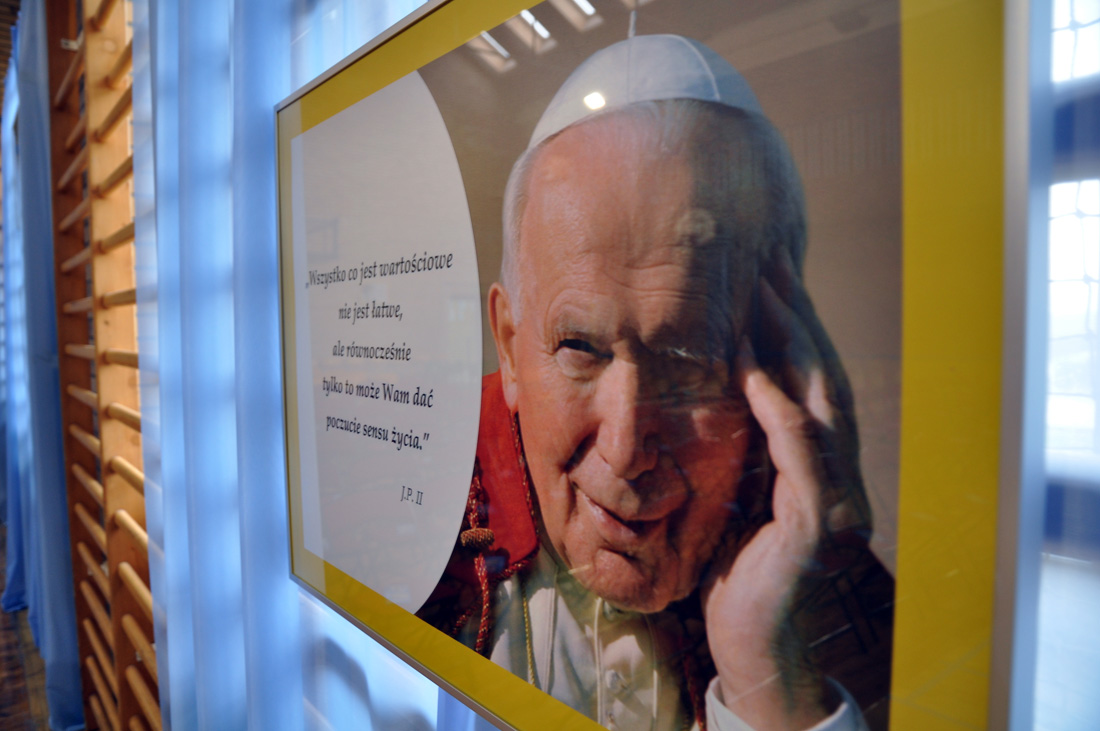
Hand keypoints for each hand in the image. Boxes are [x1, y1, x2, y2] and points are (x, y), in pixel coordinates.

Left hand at [702, 250, 869, 729]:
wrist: (746, 637)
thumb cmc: (729, 560)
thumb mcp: (727, 486)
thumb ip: (734, 437)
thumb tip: (701, 377)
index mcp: (809, 455)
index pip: (803, 374)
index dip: (787, 325)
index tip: (760, 273)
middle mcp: (828, 466)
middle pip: (818, 375)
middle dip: (793, 320)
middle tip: (767, 265)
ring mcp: (827, 492)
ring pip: (817, 403)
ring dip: (788, 349)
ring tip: (761, 299)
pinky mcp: (813, 522)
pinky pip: (798, 454)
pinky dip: (779, 409)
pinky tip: (754, 372)